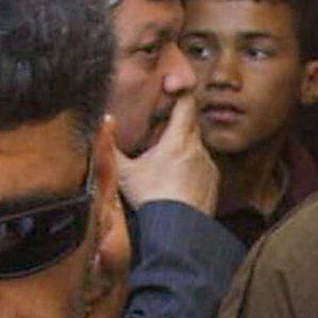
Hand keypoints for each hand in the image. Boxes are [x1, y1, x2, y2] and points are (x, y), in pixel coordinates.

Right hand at [116, 93, 218, 212]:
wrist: (179, 230)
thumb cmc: (151, 199)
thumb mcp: (124, 172)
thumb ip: (110, 146)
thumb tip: (104, 122)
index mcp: (178, 140)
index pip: (186, 104)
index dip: (181, 91)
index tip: (172, 86)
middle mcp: (198, 149)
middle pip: (192, 123)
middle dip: (179, 118)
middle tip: (162, 120)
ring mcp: (208, 166)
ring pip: (197, 144)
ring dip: (183, 143)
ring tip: (165, 153)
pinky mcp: (213, 182)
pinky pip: (202, 164)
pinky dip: (191, 163)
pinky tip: (176, 174)